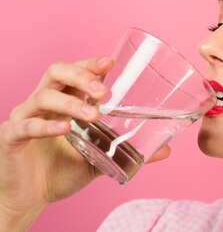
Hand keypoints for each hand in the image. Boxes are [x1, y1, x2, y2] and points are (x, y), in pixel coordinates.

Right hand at [0, 57, 170, 228]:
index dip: (90, 64)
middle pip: (57, 71)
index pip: (74, 70)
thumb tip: (166, 150)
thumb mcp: (100, 158)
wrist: (30, 199)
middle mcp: (43, 104)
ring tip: (93, 115)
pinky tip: (64, 129)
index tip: (110, 63)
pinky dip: (45, 126)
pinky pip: (26, 126)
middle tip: (104, 91)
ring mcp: (25, 118)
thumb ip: (127, 151)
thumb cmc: (62, 170)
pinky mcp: (11, 138)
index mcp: (63, 100)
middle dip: (82, 75)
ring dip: (71, 102)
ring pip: (43, 95)